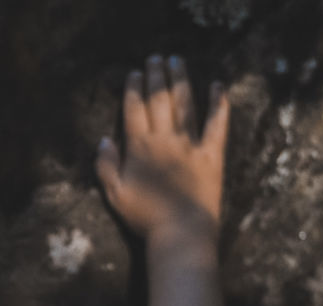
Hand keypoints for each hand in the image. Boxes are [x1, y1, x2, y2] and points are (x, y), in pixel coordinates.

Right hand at [96, 54, 228, 241]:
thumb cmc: (144, 217)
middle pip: (159, 101)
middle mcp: (165, 139)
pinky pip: (217, 124)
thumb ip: (106, 166)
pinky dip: (219, 104)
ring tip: (178, 61)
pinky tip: (218, 86)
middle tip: (156, 58)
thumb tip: (104, 140)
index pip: (134, 110)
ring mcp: (190, 144)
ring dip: (181, 80)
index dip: (134, 89)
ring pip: (185, 104)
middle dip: (156, 77)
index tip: (135, 72)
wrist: (181, 231)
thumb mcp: (114, 195)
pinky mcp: (212, 154)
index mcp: (140, 148)